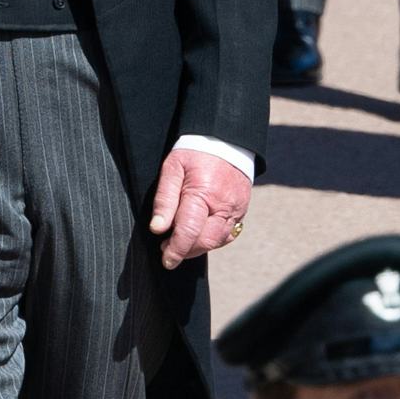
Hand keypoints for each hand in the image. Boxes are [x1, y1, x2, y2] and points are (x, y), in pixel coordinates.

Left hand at [147, 148, 249, 269]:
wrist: (226, 139)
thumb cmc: (195, 153)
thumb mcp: (172, 168)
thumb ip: (165, 199)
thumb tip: (157, 228)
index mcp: (204, 193)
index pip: (189, 231)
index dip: (176, 249)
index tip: (165, 259)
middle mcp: (224, 205)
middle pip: (206, 241)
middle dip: (186, 251)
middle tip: (167, 249)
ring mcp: (237, 209)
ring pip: (218, 241)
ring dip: (198, 247)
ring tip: (181, 241)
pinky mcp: (242, 211)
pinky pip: (228, 234)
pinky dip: (212, 240)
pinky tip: (198, 234)